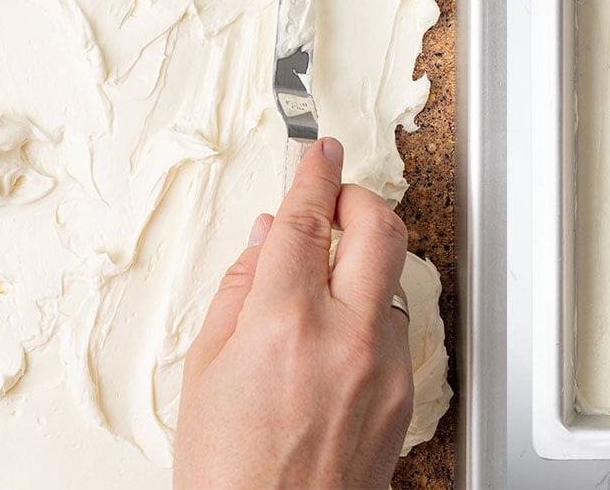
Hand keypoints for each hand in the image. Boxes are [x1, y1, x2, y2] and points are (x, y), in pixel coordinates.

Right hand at [174, 137, 413, 489]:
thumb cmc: (228, 472)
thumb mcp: (206, 371)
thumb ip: (240, 290)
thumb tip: (267, 237)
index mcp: (284, 323)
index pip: (306, 218)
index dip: (314, 173)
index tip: (319, 151)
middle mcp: (346, 335)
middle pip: (378, 226)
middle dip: (358, 196)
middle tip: (336, 198)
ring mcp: (384, 364)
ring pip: (392, 276)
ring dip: (363, 260)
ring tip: (325, 281)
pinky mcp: (403, 391)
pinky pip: (395, 325)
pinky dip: (370, 311)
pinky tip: (338, 334)